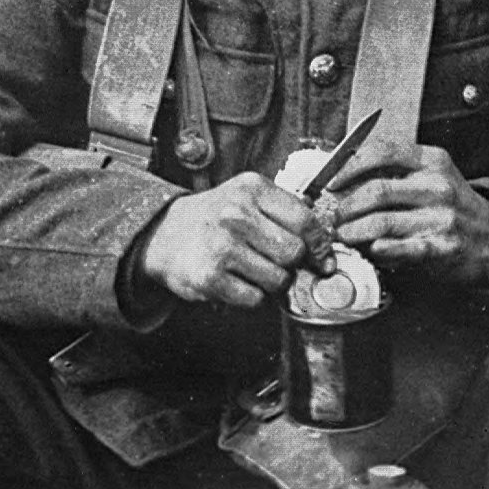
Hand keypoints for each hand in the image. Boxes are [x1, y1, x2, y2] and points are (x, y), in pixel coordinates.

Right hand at [138, 170, 318, 309]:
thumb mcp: (247, 197)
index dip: (319, 243)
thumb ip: (286, 214)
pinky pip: (255, 299)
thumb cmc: (214, 217)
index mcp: (251, 189)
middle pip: (294, 252)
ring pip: (278, 279)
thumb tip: (325, 252)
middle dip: (292, 263)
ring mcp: (221, 246)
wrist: (164, 234)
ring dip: (273, 282)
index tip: (320, 255)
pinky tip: (238, 281)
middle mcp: (235, 214)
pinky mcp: (209, 277)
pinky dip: (253, 296)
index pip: (305, 219)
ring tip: (253, 270)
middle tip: (277, 261)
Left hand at [320, 146, 488, 289]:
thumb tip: (341, 175)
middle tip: (332, 216)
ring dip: (352, 232)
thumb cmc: (453, 207)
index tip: (330, 180)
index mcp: (433, 161)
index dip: (349, 165)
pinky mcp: (441, 247)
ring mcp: (441, 218)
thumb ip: (395, 171)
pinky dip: (376, 249)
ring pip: (380, 222)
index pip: (384, 151)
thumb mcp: (432, 176)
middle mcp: (438, 186)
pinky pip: (398, 248)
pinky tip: (369, 249)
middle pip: (376, 190)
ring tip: (343, 235)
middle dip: (345, 206)